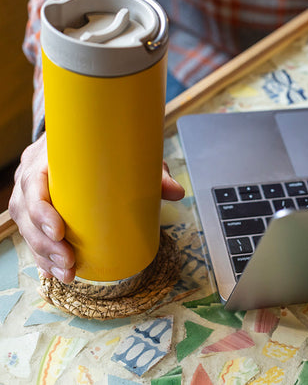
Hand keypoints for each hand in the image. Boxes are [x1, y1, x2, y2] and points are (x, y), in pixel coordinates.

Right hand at [8, 133, 184, 282]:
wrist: (84, 139)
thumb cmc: (103, 146)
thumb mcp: (127, 153)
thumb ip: (151, 171)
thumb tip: (177, 193)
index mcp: (47, 156)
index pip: (32, 182)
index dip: (40, 209)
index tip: (60, 231)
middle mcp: (32, 175)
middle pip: (25, 212)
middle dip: (44, 243)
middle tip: (69, 262)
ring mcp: (31, 193)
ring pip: (26, 228)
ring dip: (44, 255)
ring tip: (67, 273)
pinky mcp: (37, 210)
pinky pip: (31, 234)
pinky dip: (42, 255)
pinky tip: (56, 271)